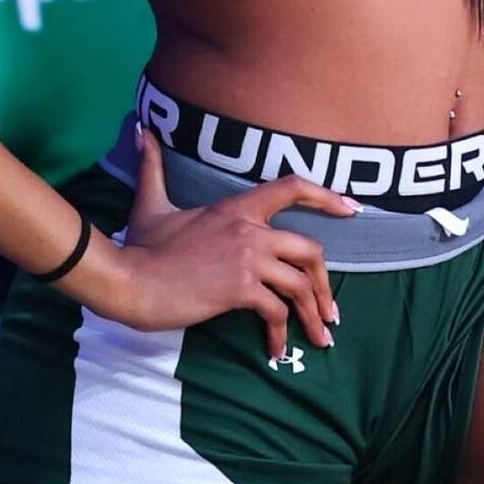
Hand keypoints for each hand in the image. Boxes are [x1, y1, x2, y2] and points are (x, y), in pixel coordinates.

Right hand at [116, 124, 359, 358]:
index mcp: (236, 207)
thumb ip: (153, 167)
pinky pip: (276, 312)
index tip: (353, 210)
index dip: (327, 197)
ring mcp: (247, 258)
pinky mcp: (240, 288)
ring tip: (318, 338)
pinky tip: (274, 351)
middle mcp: (250, 229)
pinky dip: (280, 335)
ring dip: (314, 315)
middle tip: (329, 311)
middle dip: (326, 283)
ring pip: (301, 285)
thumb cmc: (139, 247)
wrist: (129, 280)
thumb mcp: (151, 203)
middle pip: (310, 249)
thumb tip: (142, 131)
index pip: (292, 187)